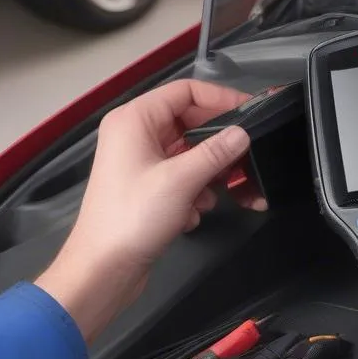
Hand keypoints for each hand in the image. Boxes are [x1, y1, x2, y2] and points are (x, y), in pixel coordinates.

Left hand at [37, 80, 259, 340]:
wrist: (105, 266)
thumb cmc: (134, 217)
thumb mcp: (181, 180)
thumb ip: (216, 153)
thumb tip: (243, 133)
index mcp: (135, 120)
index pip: (185, 92)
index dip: (221, 100)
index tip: (253, 113)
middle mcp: (135, 135)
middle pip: (190, 124)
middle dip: (217, 147)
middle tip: (245, 161)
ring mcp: (140, 162)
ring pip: (189, 155)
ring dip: (207, 176)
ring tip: (211, 198)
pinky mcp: (147, 188)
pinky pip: (182, 179)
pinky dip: (193, 194)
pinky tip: (191, 215)